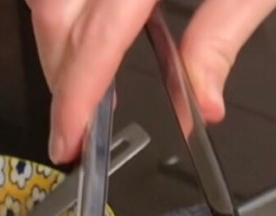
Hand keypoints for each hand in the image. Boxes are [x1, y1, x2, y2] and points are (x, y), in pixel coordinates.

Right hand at [27, 0, 275, 163]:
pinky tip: (89, 37)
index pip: (95, 37)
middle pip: (52, 12)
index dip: (75, 94)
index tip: (67, 142)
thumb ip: (223, 34)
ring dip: (56, 40)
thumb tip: (204, 108)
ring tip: (82, 89)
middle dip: (60, 74)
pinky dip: (65, 11)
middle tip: (75, 130)